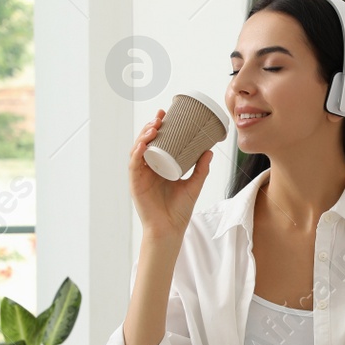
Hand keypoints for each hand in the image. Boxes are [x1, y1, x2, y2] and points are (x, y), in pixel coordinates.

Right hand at [131, 107, 214, 242]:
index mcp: (158, 167)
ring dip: (144, 136)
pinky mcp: (136, 184)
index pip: (156, 142)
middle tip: (161, 116)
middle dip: (151, 126)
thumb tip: (209, 150)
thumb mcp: (194, 185)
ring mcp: (140, 176)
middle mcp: (147, 169)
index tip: (166, 114)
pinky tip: (143, 144)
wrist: (170, 230)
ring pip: (137, 150)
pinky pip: (134, 165)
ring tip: (154, 126)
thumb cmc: (179, 211)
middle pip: (145, 142)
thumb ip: (201, 169)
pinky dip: (137, 152)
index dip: (158, 127)